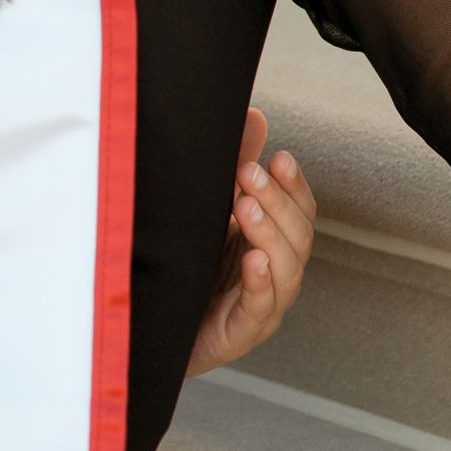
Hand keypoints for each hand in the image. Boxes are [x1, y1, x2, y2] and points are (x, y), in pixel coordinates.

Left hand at [184, 107, 317, 380]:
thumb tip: (254, 116)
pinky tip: (253, 260)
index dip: (293, 185)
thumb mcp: (210, 214)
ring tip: (247, 208)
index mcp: (272, 245)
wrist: (150, 334)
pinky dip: (260, 283)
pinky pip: (259, 308)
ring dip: (270, 235)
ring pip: (287, 271)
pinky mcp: (239, 334)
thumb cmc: (187, 271)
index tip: (279, 157)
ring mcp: (262, 306)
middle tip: (249, 174)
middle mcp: (275, 274)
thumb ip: (235, 168)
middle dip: (277, 201)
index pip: (300, 212)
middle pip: (298, 237)